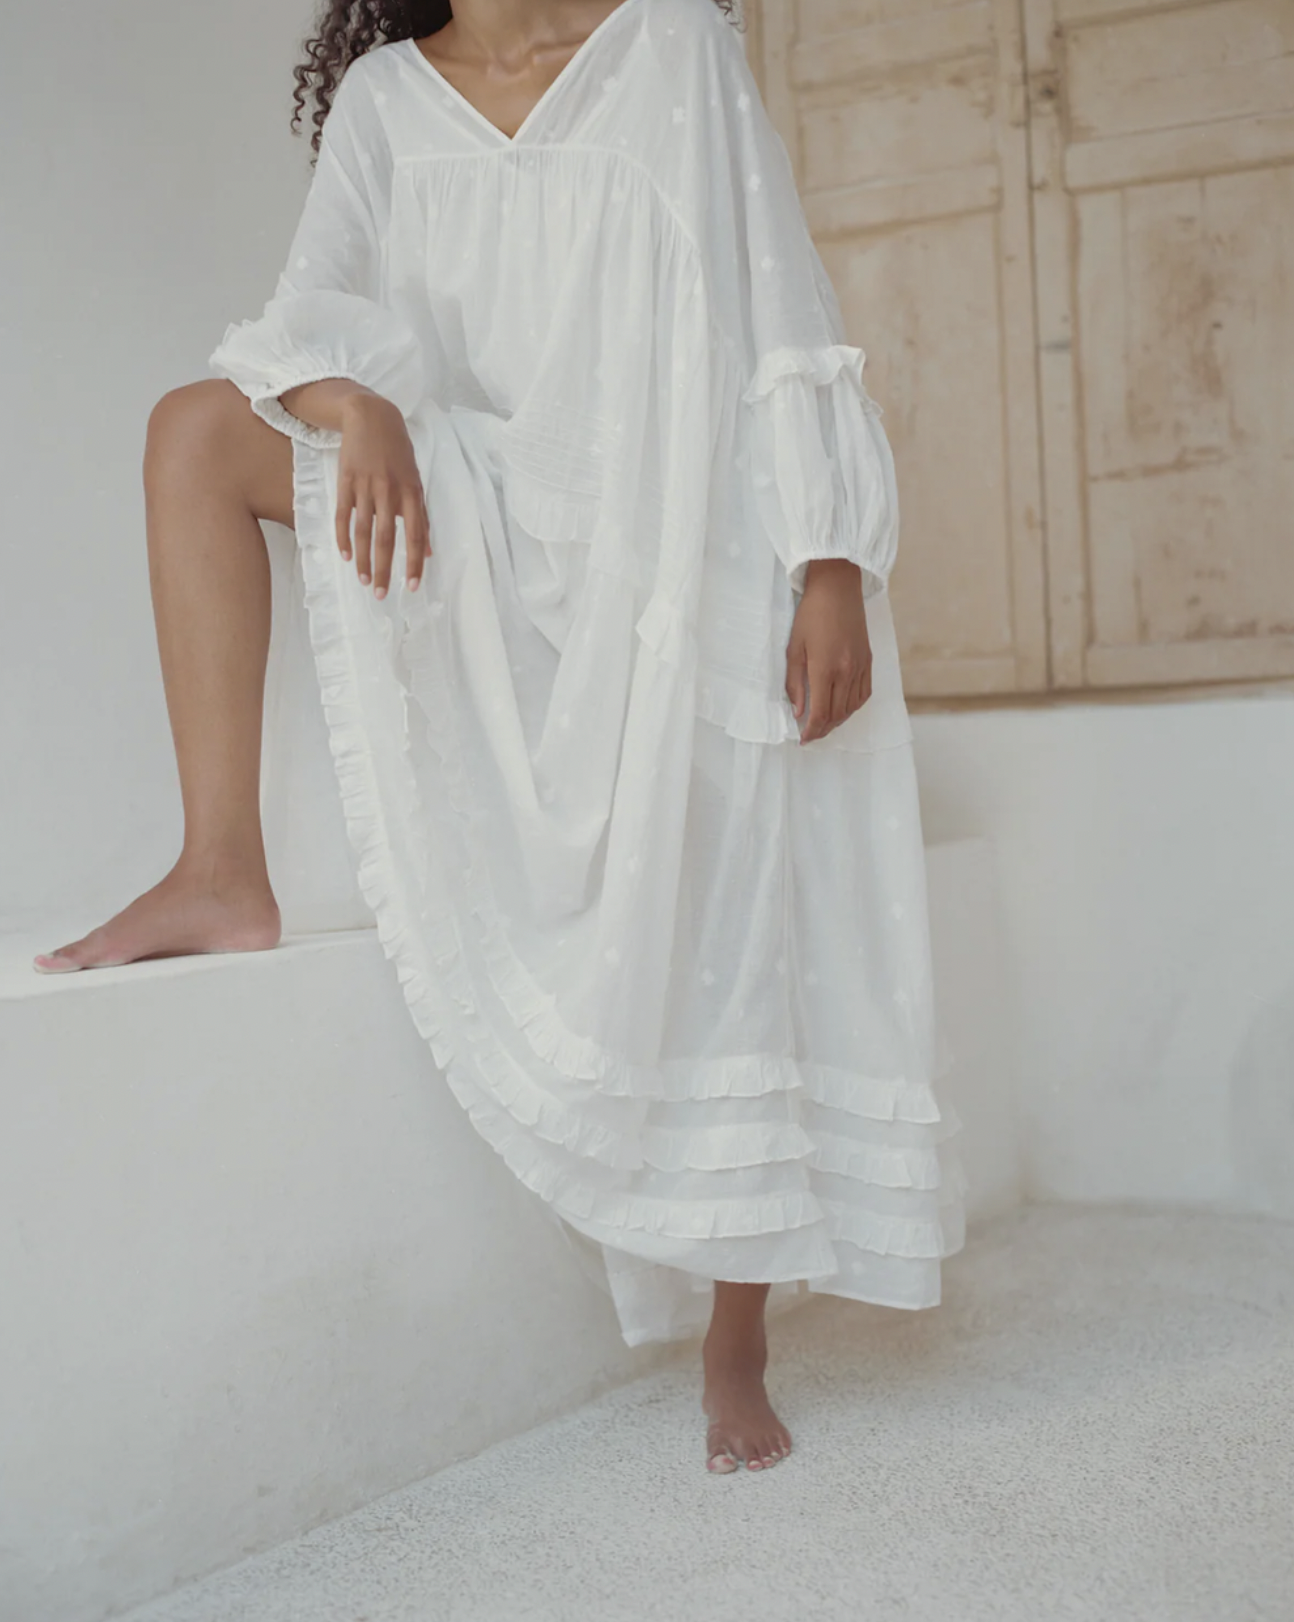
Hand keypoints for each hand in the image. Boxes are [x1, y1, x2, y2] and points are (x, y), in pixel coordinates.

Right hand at [334, 391, 431, 597]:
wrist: (371, 417)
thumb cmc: (398, 453)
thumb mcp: (416, 480)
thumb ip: (420, 516)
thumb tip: (427, 552)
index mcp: (412, 492)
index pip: (415, 534)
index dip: (413, 562)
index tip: (411, 586)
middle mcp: (390, 491)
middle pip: (386, 538)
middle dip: (384, 569)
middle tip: (381, 594)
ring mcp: (366, 486)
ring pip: (363, 530)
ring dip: (363, 559)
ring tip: (364, 581)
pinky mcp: (345, 481)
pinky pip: (343, 515)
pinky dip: (343, 537)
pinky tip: (345, 556)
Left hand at [784, 560, 872, 743]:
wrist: (838, 589)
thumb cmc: (811, 614)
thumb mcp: (794, 648)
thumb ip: (795, 683)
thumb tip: (798, 711)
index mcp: (825, 668)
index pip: (821, 712)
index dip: (811, 731)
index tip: (803, 739)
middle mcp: (847, 671)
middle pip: (837, 714)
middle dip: (823, 729)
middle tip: (810, 735)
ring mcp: (861, 666)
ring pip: (852, 707)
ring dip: (838, 721)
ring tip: (824, 725)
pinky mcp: (868, 660)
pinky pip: (864, 694)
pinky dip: (853, 707)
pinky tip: (842, 708)